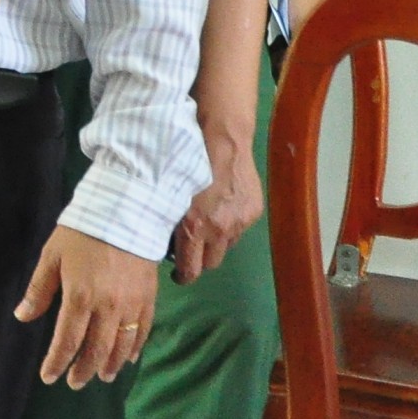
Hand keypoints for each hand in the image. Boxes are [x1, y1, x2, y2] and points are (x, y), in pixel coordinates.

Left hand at [15, 226, 159, 387]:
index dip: (57, 362)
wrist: (124, 213)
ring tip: (102, 377)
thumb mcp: (51, 257)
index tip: (49, 377)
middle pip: (96, 350)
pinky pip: (142, 331)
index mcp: (79, 298)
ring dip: (110, 365)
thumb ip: (38, 290)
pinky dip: (134, 348)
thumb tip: (22, 317)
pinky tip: (128, 358)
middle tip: (75, 382)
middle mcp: (107, 308)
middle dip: (84, 370)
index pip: (67, 340)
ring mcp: (131, 305)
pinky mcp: (148, 299)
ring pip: (121, 346)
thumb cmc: (81, 234)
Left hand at [171, 128, 265, 284]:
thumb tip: (164, 241)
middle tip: (191, 250)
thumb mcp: (169, 195)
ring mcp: (239, 222)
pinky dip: (230, 225)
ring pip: (226, 246)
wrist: (222, 142)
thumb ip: (169, 221)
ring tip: (207, 226)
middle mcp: (220, 231)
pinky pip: (239, 229)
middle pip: (211, 264)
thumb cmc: (185, 163)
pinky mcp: (253, 213)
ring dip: (216, 242)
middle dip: (200, 260)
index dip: (183, 277)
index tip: (178, 276)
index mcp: (195, 228)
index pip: (191, 270)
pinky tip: (222, 208)